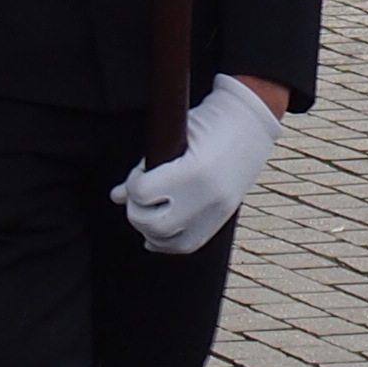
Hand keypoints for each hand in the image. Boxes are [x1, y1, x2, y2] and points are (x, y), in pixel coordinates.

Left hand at [114, 76, 281, 256]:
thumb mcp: (175, 134)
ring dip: (150, 230)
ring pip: (168, 241)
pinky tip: (157, 232)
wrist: (251, 122)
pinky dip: (167, 241)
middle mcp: (207, 196)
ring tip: (148, 212)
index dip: (133, 183)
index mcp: (194, 171)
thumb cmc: (209, 122)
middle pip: (153, 224)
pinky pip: (188, 244)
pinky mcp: (223, 217)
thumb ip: (145, 167)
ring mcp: (217, 211)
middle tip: (141, 195)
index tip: (141, 173)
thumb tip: (116, 197)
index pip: (142, 194)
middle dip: (138, 212)